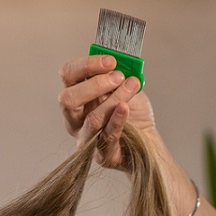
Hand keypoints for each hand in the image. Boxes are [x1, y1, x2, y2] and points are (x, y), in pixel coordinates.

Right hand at [58, 53, 155, 168]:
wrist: (147, 141)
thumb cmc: (132, 112)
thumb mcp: (125, 87)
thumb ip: (119, 74)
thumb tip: (121, 59)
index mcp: (76, 96)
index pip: (68, 75)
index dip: (86, 65)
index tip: (110, 61)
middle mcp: (74, 118)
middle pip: (68, 99)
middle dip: (95, 84)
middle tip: (118, 76)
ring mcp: (85, 138)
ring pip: (92, 118)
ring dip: (115, 99)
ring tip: (132, 86)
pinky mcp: (101, 155)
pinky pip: (106, 137)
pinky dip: (117, 120)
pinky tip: (125, 108)